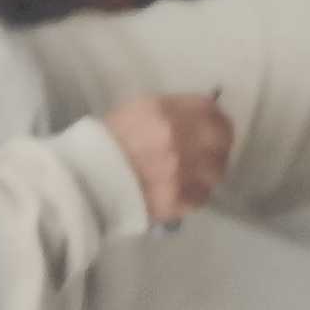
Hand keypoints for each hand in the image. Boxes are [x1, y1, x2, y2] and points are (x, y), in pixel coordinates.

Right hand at [103, 92, 233, 221]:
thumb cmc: (108, 142)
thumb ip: (170, 110)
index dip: (216, 116)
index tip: (216, 123)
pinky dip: (198, 193)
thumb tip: (198, 113)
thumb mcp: (136, 111)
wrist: (87, 182)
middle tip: (215, 148)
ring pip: (217, 170)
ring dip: (211, 170)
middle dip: (221, 142)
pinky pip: (203, 196)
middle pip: (221, 138)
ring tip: (199, 172)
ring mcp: (181, 172)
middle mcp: (178, 139)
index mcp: (165, 112)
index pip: (209, 109)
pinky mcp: (179, 200)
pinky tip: (186, 190)